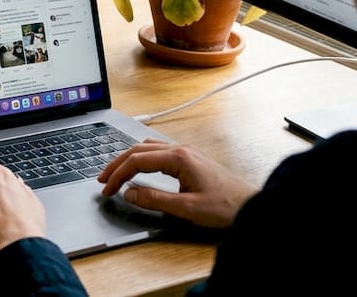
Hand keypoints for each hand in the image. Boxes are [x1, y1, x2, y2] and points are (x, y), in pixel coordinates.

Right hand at [98, 138, 257, 228]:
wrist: (254, 206)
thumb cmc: (226, 207)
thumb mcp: (187, 208)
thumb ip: (155, 199)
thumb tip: (129, 193)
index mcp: (179, 158)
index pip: (136, 161)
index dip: (117, 175)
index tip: (107, 189)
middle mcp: (181, 150)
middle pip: (138, 150)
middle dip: (117, 164)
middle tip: (102, 180)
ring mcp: (187, 153)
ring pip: (147, 148)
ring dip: (128, 159)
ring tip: (116, 173)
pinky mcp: (191, 159)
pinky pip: (158, 151)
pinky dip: (142, 158)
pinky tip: (140, 168)